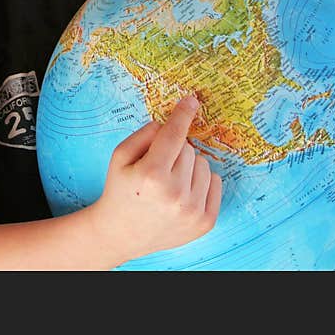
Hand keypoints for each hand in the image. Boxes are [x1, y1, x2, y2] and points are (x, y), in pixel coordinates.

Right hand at [89, 95, 221, 265]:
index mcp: (151, 175)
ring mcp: (192, 210)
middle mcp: (175, 194)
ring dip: (188, 167)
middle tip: (157, 167)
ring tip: (169, 182)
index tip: (191, 101)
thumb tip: (171, 123)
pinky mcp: (205, 222)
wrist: (121, 233)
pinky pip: (215, 182)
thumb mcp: (119, 156)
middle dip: (174, 151)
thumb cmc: (120, 189)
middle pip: (188, 148)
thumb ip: (144, 134)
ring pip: (203, 164)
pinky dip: (201, 181)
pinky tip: (182, 192)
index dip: (183, 115)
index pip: (174, 135)